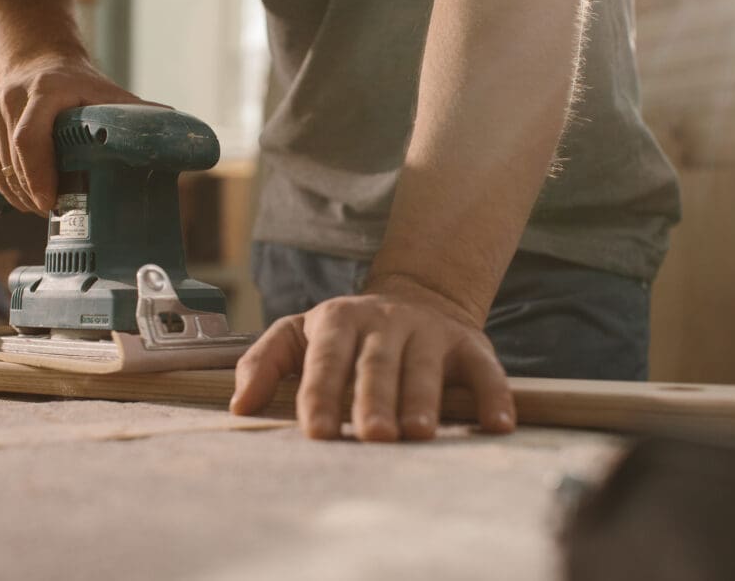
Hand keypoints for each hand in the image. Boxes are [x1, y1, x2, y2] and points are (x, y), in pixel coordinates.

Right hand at [0, 55, 151, 213]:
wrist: (39, 63)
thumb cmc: (79, 85)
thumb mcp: (107, 94)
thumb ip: (135, 114)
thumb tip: (173, 129)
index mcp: (45, 91)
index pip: (30, 137)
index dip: (38, 173)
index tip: (50, 200)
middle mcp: (13, 99)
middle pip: (15, 160)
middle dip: (33, 193)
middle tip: (54, 211)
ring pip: (1, 168)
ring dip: (21, 195)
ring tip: (45, 206)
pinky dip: (7, 189)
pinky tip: (26, 198)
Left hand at [230, 274, 515, 440]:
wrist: (417, 298)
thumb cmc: (345, 333)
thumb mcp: (298, 334)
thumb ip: (263, 363)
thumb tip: (239, 406)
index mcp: (337, 319)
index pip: (326, 359)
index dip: (321, 394)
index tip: (317, 432)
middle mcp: (384, 321)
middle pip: (376, 363)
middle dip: (373, 399)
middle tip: (371, 436)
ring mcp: (428, 332)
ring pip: (425, 366)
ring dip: (422, 399)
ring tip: (417, 433)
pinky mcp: (469, 345)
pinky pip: (484, 370)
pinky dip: (492, 396)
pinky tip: (496, 425)